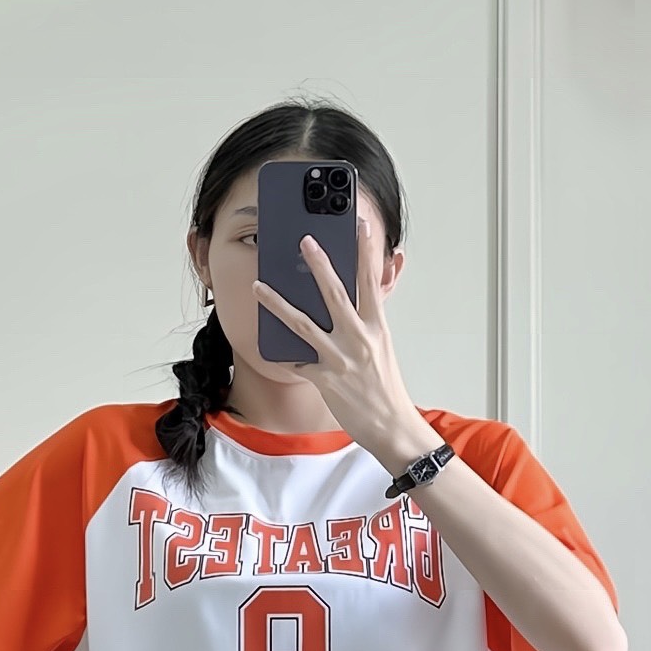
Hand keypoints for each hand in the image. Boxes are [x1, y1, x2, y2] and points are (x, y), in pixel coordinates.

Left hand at [251, 214, 431, 476]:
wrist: (392, 427)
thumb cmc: (386, 388)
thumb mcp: (383, 347)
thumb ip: (368, 320)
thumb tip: (358, 296)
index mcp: (377, 328)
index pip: (371, 282)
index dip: (365, 251)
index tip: (358, 224)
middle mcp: (359, 340)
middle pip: (336, 294)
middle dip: (319, 265)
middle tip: (304, 240)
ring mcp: (340, 360)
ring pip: (303, 324)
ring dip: (277, 303)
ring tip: (259, 286)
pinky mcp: (325, 380)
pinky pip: (296, 362)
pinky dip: (281, 354)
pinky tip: (266, 344)